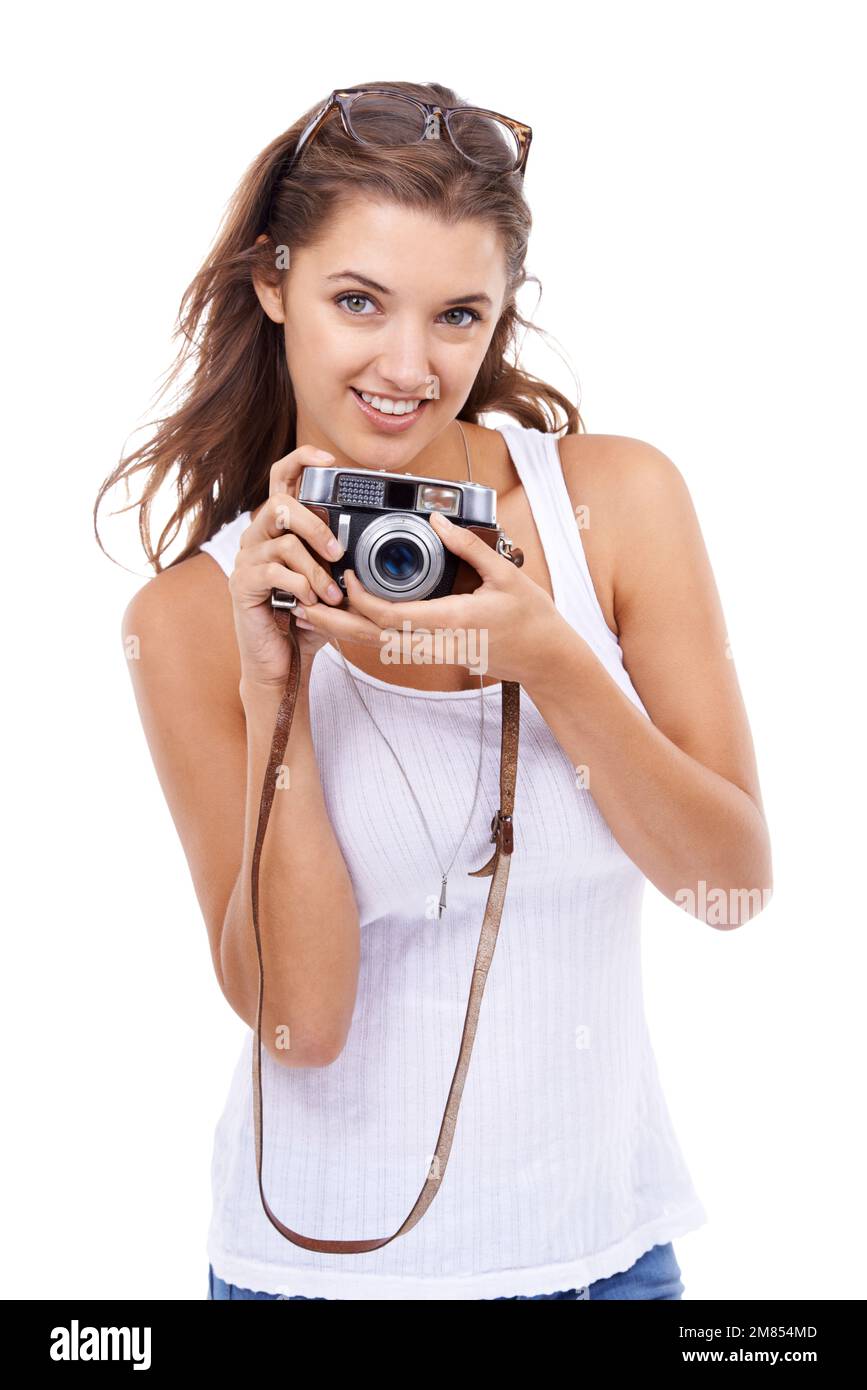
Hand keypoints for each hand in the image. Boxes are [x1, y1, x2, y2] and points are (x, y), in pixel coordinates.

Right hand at [228, 445, 347, 688]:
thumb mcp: (333, 582)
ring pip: (284, 542)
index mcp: (279, 527)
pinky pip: (273, 571)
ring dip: (316, 570)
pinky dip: (300, 587)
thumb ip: (342, 558)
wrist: (282, 662)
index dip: (302, 460)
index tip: (329, 460)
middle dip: (316, 527)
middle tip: (339, 553)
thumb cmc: (308, 619)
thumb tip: (371, 539)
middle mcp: (258, 536)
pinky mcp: (241, 583)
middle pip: (281, 504)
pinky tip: (309, 604)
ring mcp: (247, 559)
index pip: (282, 478)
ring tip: (332, 595)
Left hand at [293, 509, 573, 685]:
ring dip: (342, 631)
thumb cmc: (530, 616)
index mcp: (451, 621)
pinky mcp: (434, 654)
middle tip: (300, 603)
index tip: (344, 574)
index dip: (359, 598)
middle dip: (333, 622)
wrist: (544, 657)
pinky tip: (345, 622)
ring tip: (310, 613)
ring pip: (377, 647)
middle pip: (372, 638)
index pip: (391, 615)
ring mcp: (434, 653)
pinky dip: (363, 635)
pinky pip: (391, 648)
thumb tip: (437, 518)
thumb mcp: (505, 574)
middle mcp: (436, 642)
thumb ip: (468, 545)